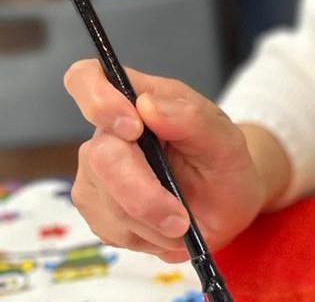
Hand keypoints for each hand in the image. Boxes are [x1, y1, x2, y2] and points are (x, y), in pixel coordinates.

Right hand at [64, 60, 266, 261]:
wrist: (227, 202)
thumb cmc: (224, 161)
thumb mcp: (225, 138)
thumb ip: (192, 118)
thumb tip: (146, 105)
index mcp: (137, 99)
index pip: (87, 79)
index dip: (96, 98)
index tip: (132, 127)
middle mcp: (108, 135)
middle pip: (100, 157)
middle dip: (143, 193)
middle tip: (180, 218)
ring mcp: (97, 175)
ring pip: (106, 202)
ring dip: (153, 221)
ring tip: (184, 222)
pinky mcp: (98, 211)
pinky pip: (111, 229)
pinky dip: (147, 236)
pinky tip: (168, 229)